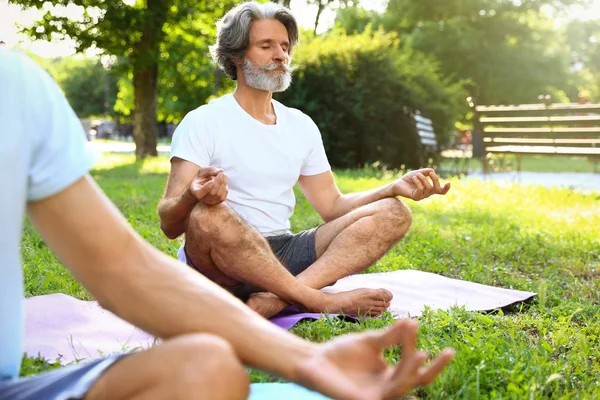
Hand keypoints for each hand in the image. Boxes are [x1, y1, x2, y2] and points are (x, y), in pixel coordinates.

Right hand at [189, 167, 227, 204]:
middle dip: (218, 182)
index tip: (211, 182)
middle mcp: (202, 198)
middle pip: (212, 193)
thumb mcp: (203, 171)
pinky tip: (224, 180)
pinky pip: (223, 197)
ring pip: (219, 195)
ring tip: (223, 175)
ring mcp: (210, 201)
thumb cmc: (202, 177)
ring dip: (223, 183)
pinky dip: (225, 187)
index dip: (206, 188)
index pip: (200, 193)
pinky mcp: (218, 201)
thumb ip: (210, 170)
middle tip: (221, 173)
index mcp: (196, 191)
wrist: (204, 184)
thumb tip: (221, 171)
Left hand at [295, 319, 454, 399]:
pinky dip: (395, 384)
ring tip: (420, 353)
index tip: (417, 323)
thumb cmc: (341, 352)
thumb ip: (390, 336)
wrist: (315, 360)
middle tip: (450, 352)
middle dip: (435, 367)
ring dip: (412, 370)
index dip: (417, 344)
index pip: (412, 362)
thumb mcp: (370, 342)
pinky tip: (403, 378)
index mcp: (390, 373)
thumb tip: (411, 321)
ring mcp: (378, 395)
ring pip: (403, 384)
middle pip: (417, 378)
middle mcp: (388, 385)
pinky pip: (386, 394)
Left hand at [392, 169, 449, 200]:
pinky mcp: (415, 197)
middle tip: (431, 173)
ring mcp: (421, 196)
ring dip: (423, 179)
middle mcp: (427, 193)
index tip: (448, 182)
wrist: (397, 183)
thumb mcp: (418, 173)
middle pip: (437, 189)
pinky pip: (420, 189)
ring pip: (428, 188)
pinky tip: (414, 178)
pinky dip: (418, 182)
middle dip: (436, 180)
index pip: (440, 191)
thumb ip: (425, 172)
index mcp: (429, 188)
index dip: (446, 188)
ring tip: (417, 174)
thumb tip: (432, 170)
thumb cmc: (408, 179)